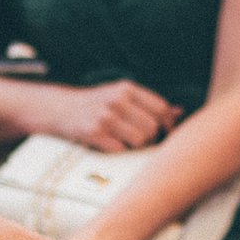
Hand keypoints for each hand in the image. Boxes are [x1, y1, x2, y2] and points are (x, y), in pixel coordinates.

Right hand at [49, 80, 181, 152]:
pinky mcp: (94, 133)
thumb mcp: (120, 95)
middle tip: (141, 138)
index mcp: (126, 88)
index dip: (168, 124)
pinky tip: (111, 143)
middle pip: (152, 127)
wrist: (60, 108)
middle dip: (150, 137)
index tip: (167, 133)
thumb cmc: (96, 104)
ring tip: (125, 140)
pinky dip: (120, 151)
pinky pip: (121, 150)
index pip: (161, 108)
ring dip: (136, 146)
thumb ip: (148, 103)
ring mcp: (105, 117)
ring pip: (139, 140)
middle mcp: (116, 100)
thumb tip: (179, 112)